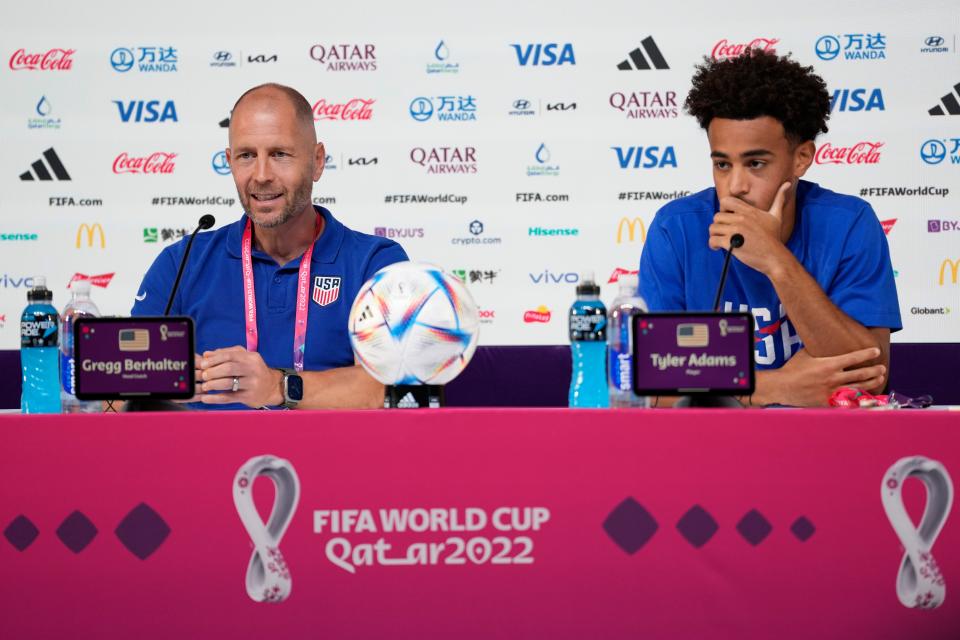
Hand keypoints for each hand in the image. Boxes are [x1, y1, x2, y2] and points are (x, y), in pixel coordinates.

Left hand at [197, 346, 282, 407]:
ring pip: (229, 383)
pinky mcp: (249, 397)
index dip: (214, 359)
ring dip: (213, 384)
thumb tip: (206, 354)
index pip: (230, 355)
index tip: (203, 364)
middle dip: (213, 372)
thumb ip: (226, 354)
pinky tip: (206, 398)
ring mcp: (252, 383)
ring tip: (205, 386)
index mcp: (251, 357)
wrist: (271, 387)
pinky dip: (215, 398)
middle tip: (203, 375)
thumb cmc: (253, 371)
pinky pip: (229, 398)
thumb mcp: (244, 359)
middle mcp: (254, 369)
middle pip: (229, 368)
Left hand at [709, 181, 790, 275]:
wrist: (774, 257)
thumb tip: (787, 183)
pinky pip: (712, 240)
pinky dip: (712, 244)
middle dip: (718, 225)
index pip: (726, 201)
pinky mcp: (730, 243)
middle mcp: (741, 218)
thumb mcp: (777, 215)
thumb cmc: (774, 238)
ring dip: (714, 235)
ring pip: (713, 228)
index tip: (727, 217)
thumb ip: (779, 199)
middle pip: (717, 216)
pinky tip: (718, 247)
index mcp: (749, 211)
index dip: (723, 208)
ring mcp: (735, 230)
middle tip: (723, 232)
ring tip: (720, 240)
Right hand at [767, 347, 885, 406]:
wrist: (782, 386)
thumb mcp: (805, 354)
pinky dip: (859, 398)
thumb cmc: (792, 368)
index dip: (867, 354)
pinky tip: (866, 396)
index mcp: (828, 364)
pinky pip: (847, 401)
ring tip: (879, 378)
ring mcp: (831, 391)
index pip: (853, 357)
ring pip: (858, 387)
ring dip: (871, 383)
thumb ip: (819, 349)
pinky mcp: (828, 402)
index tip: (876, 351)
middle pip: (860, 374)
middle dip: (874, 370)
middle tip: (882, 368)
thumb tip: (826, 340)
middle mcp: (833, 378)